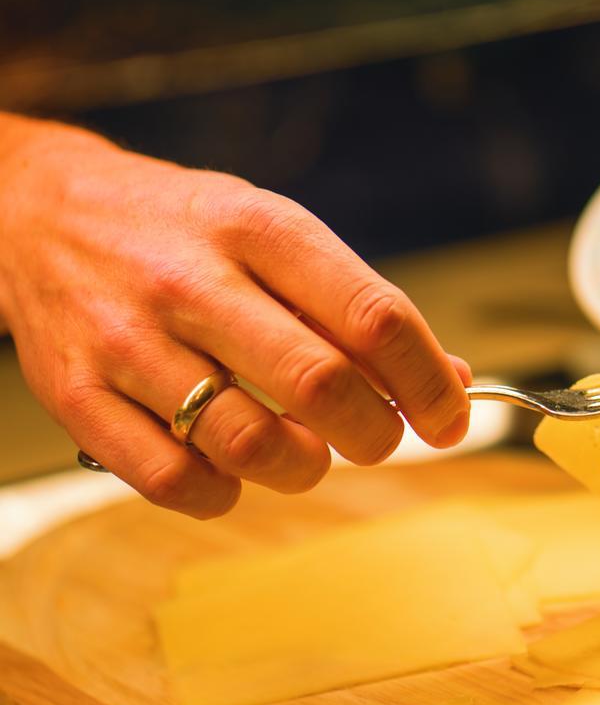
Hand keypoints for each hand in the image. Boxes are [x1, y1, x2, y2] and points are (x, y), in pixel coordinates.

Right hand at [0, 115, 471, 517]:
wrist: (40, 210)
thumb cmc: (186, 230)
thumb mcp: (278, 235)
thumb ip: (359, 308)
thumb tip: (453, 382)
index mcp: (260, 229)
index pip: (374, 317)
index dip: (429, 382)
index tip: (451, 419)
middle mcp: (191, 281)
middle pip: (321, 384)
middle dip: (377, 433)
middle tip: (379, 439)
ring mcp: (126, 341)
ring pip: (249, 443)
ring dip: (304, 468)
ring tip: (307, 452)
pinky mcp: (74, 395)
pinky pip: (173, 482)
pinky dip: (224, 494)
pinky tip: (234, 469)